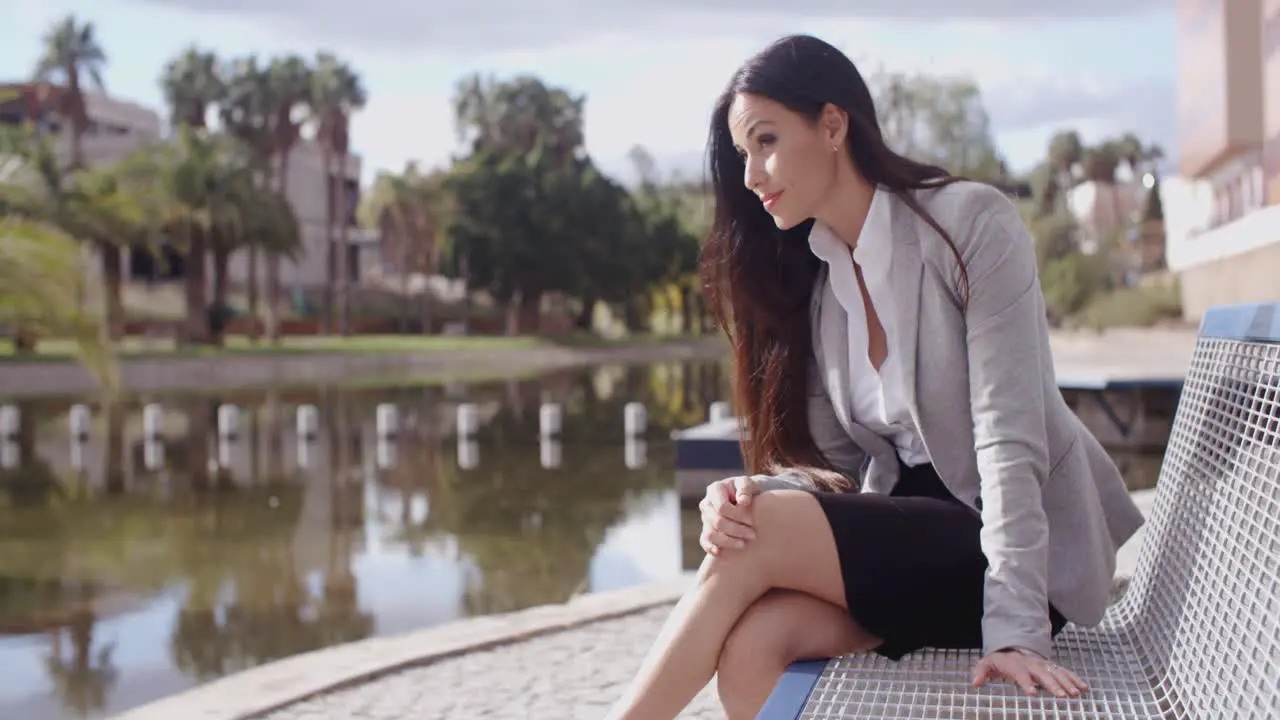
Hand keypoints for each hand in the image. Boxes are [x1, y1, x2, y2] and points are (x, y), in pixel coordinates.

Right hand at [698, 476, 759, 554]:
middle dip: (735, 530)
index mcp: (715, 489)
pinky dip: (712, 548)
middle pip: (716, 521)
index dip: (737, 516)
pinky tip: (722, 552)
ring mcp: (705, 518)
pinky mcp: (706, 530)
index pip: (722, 507)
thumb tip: (743, 502)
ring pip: (710, 534)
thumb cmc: (748, 490)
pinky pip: (704, 542)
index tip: (752, 521)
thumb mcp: (749, 484)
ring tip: (743, 545)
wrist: (746, 499)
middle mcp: (707, 504)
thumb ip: (745, 488)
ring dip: (727, 541)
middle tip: (753, 535)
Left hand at [972, 649, 1087, 697]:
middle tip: (1062, 696)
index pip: (1020, 673)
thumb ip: (981, 672)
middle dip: (1053, 685)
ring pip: (1056, 673)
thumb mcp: (987, 663)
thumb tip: (975, 683)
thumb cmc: (1000, 660)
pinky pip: (1064, 672)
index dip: (1026, 682)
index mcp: (1015, 664)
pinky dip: (1074, 679)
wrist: (1013, 647)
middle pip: (1042, 674)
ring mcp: (1043, 664)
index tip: (1032, 693)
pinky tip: (1084, 688)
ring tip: (1075, 694)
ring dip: (1067, 683)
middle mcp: (1031, 663)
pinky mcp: (1051, 667)